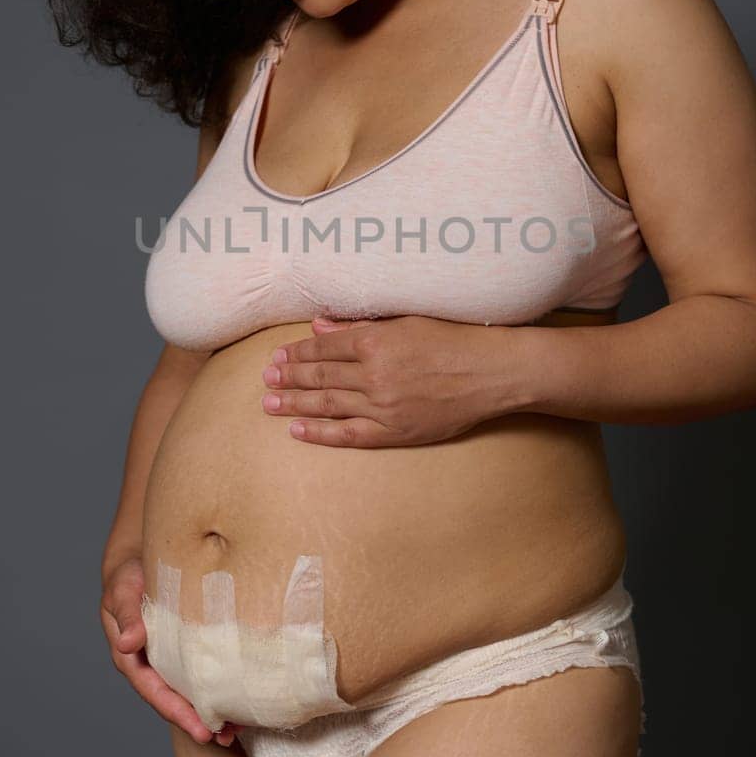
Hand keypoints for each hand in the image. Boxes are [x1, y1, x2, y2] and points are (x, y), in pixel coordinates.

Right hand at [100, 554, 237, 746]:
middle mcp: (153, 665)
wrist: (140, 559)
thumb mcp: (122, 591)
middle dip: (200, 721)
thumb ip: (127, 615)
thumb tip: (128, 642)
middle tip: (226, 737)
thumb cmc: (128, 575)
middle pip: (177, 701)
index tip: (201, 731)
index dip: (178, 713)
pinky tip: (242, 694)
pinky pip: (204, 669)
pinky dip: (220, 683)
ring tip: (240, 728)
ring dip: (214, 709)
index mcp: (134, 659)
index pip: (156, 693)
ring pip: (193, 690)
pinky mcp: (188, 646)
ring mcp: (171, 658)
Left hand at [259, 314, 517, 448]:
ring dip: (294, 404)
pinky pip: (349, 434)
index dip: (297, 353)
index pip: (324, 347)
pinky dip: (321, 433)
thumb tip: (320, 324)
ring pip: (327, 404)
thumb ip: (360, 325)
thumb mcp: (405, 321)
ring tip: (269, 404)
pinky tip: (298, 431)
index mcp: (375, 341)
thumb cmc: (452, 340)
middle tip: (265, 380)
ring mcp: (382, 406)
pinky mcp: (394, 432)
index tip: (277, 357)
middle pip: (319, 376)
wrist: (490, 373)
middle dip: (288, 378)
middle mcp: (373, 374)